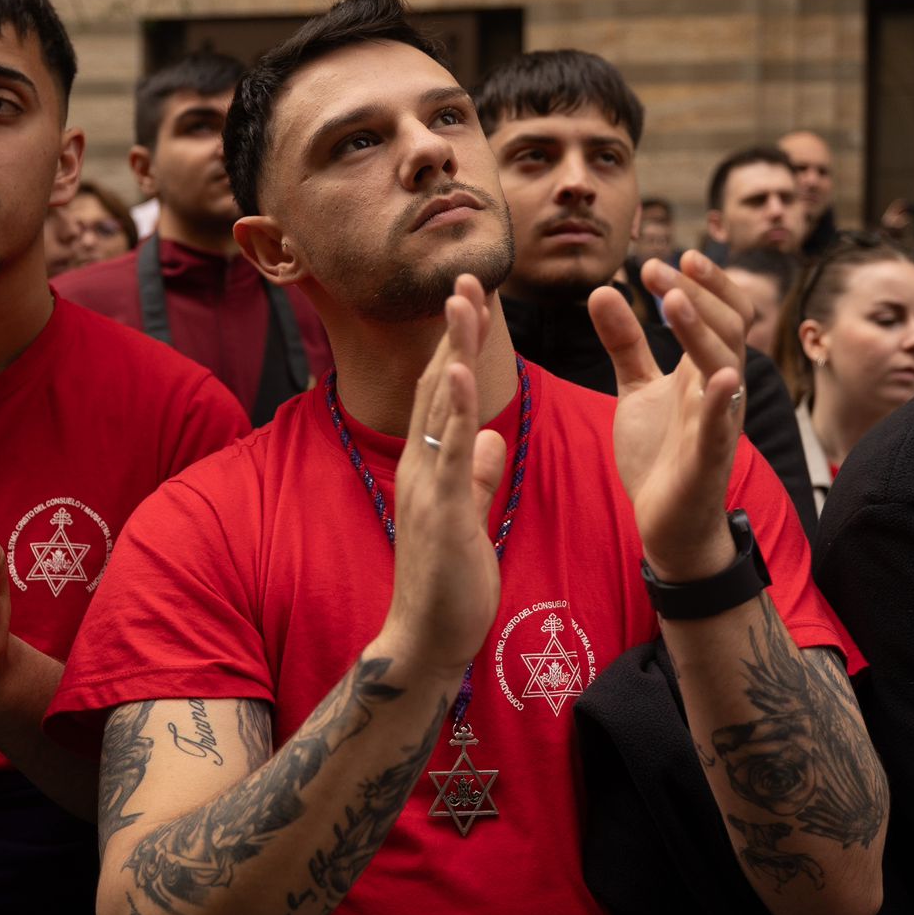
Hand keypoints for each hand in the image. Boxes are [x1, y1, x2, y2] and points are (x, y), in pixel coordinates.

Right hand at [380, 276, 508, 674]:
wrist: (428, 640)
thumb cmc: (450, 585)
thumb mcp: (470, 518)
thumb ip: (477, 477)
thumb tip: (492, 441)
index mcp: (432, 466)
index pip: (447, 393)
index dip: (460, 344)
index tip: (473, 302)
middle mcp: (421, 465)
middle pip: (439, 383)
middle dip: (453, 329)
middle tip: (466, 274)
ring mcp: (426, 485)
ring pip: (441, 404)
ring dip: (453, 348)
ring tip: (463, 299)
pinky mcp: (439, 509)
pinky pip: (448, 449)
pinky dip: (458, 407)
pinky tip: (465, 370)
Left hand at [589, 250, 748, 580]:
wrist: (668, 522)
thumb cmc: (660, 452)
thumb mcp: (636, 388)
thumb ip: (624, 341)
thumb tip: (603, 288)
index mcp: (704, 368)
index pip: (721, 310)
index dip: (702, 282)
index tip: (663, 258)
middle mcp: (719, 388)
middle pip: (727, 326)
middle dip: (694, 293)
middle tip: (655, 268)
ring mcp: (718, 421)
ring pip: (725, 365)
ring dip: (700, 330)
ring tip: (672, 300)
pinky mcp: (708, 459)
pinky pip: (722, 427)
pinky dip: (723, 402)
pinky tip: (721, 377)